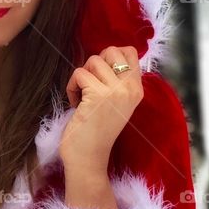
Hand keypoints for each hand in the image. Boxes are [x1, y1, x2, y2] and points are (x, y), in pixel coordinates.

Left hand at [60, 45, 142, 169]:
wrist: (89, 158)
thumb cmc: (97, 131)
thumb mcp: (116, 103)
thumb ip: (117, 81)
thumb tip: (106, 56)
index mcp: (137, 89)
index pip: (130, 52)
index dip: (110, 57)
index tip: (101, 76)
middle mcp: (131, 88)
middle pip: (112, 50)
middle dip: (95, 63)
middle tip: (90, 85)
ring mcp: (116, 91)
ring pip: (93, 60)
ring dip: (81, 77)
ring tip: (82, 97)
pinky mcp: (98, 95)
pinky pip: (79, 73)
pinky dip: (71, 87)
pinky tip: (75, 104)